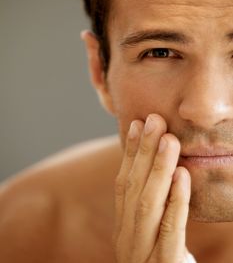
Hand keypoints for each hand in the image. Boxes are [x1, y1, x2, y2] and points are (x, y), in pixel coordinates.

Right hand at [113, 114, 193, 262]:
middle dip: (143, 152)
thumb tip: (154, 167)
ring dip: (157, 169)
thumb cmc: (161, 262)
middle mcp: (126, 238)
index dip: (129, 153)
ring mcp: (142, 255)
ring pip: (147, 205)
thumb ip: (151, 204)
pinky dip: (176, 201)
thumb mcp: (151, 232)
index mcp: (123, 227)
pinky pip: (170, 231)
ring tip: (168, 139)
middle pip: (133, 189)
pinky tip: (183, 176)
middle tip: (154, 120)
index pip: (123, 183)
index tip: (137, 124)